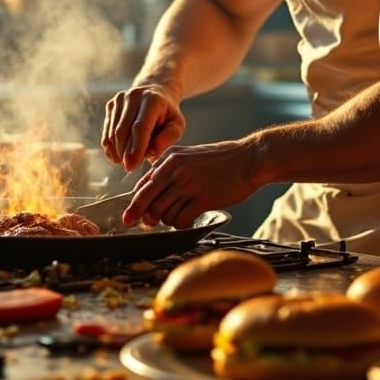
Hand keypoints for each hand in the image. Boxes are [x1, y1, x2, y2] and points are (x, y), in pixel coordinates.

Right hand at [102, 83, 184, 172]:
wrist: (155, 93)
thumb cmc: (167, 114)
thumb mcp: (176, 125)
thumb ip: (168, 138)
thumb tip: (152, 152)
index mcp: (152, 100)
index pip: (140, 127)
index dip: (135, 148)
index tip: (131, 167)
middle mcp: (133, 96)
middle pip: (122, 130)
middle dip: (124, 153)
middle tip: (130, 168)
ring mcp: (119, 100)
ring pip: (112, 133)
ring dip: (118, 152)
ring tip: (128, 161)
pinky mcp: (110, 106)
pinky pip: (106, 132)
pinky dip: (111, 148)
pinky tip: (119, 156)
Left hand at [122, 139, 260, 228]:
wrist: (249, 158)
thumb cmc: (222, 159)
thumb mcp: (190, 155)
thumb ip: (170, 168)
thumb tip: (151, 188)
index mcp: (170, 158)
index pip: (143, 185)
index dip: (134, 204)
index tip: (130, 215)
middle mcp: (176, 170)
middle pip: (148, 202)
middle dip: (144, 217)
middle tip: (146, 224)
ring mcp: (189, 185)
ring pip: (163, 214)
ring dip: (167, 221)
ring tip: (178, 217)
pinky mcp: (203, 199)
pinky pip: (180, 221)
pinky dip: (181, 225)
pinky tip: (188, 220)